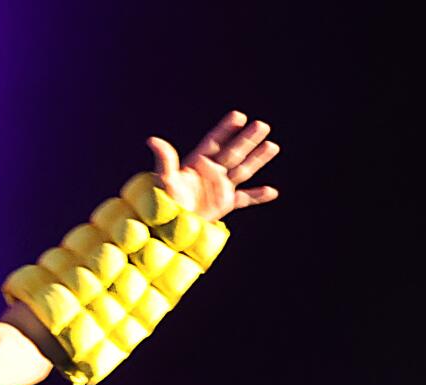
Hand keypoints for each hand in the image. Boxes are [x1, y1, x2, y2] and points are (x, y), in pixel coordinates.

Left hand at [147, 111, 279, 221]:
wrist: (168, 227)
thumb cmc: (162, 202)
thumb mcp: (164, 179)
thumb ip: (165, 159)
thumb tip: (153, 140)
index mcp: (197, 162)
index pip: (214, 142)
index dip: (225, 129)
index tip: (238, 116)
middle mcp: (211, 172)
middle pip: (234, 152)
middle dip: (248, 139)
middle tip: (262, 125)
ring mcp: (220, 187)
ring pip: (243, 170)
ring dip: (258, 159)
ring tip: (272, 145)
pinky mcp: (225, 204)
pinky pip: (245, 199)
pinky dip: (258, 196)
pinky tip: (272, 192)